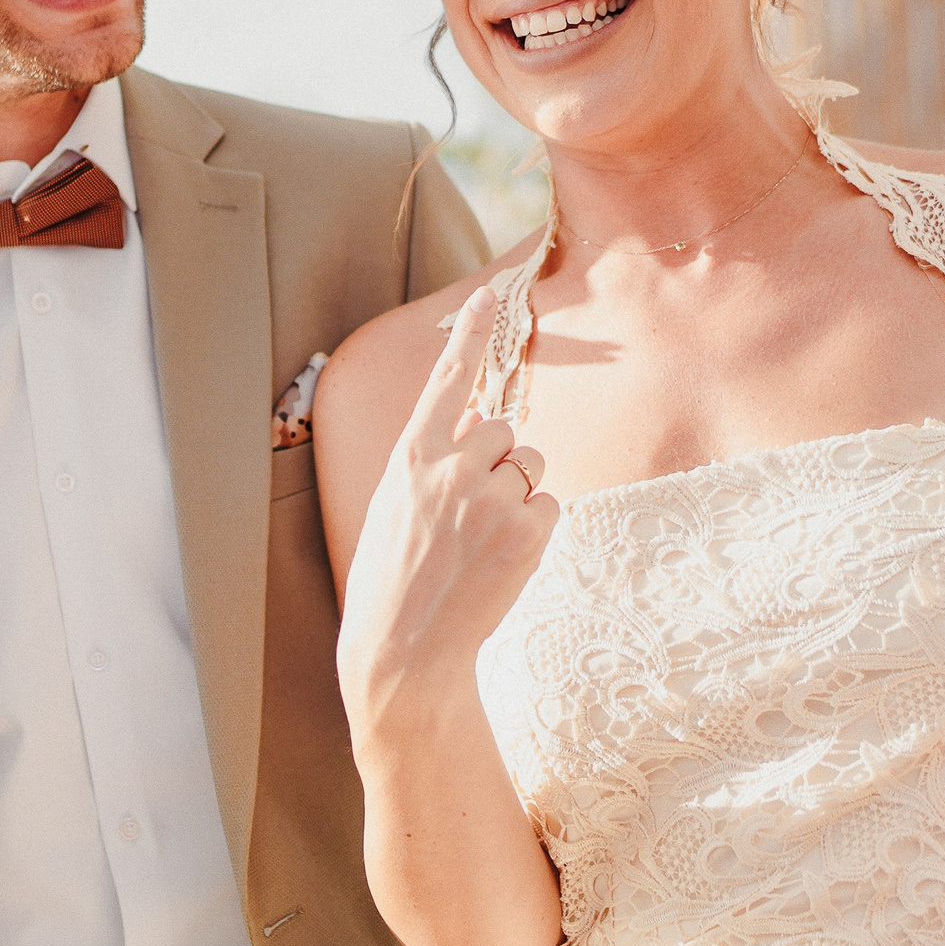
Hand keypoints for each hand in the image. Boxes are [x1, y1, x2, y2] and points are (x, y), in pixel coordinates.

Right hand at [337, 285, 560, 717]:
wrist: (406, 651)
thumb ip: (434, 459)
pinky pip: (548, 503)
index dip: (470, 334)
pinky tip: (501, 559)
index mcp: (410, 458)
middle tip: (467, 514)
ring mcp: (489, 499)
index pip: (446, 380)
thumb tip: (479, 424)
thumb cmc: (396, 578)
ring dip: (516, 494)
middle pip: (502, 430)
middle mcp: (450, 469)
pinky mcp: (526, 531)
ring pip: (528, 465)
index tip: (488, 294)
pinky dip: (534, 527)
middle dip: (494, 462)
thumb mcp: (397, 505)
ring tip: (480, 541)